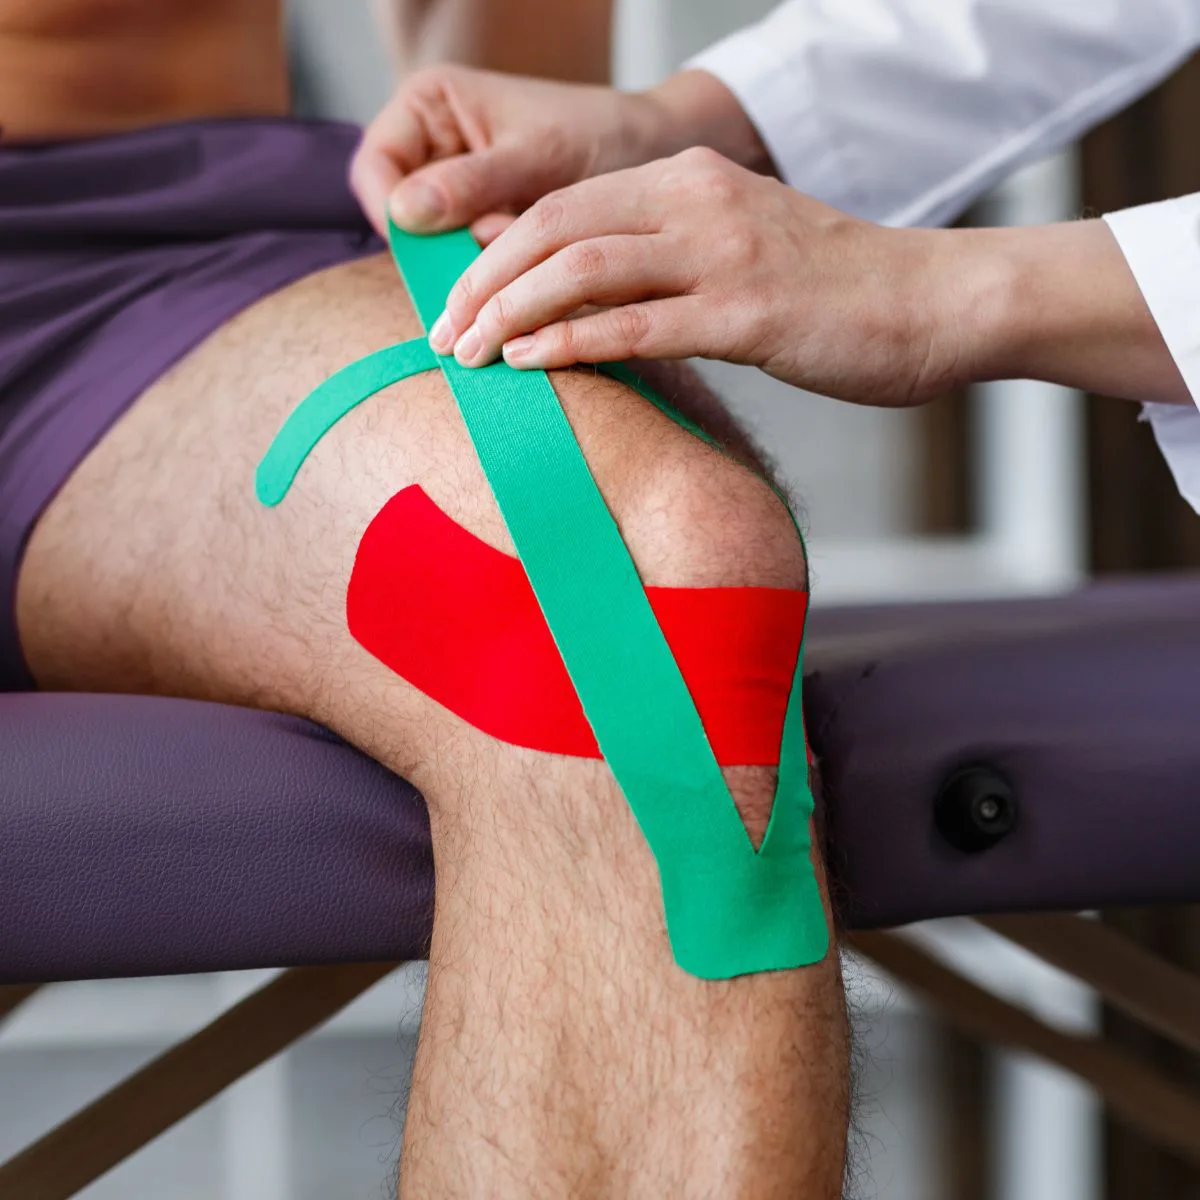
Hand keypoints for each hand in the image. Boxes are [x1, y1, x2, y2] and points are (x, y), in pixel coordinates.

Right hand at [350, 65, 770, 241]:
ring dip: (472, 266)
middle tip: (488, 264)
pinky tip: (532, 270)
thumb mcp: (536, 157)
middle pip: (401, 214)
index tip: (434, 254)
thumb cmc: (599, 135)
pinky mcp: (483, 222)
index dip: (396, 219)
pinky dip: (495, 272)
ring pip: (434, 244)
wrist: (651, 153)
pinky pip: (468, 257)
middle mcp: (433, 144)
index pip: (376, 170)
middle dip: (440, 250)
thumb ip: (472, 182)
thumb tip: (405, 213)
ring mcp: (455, 187)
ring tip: (520, 257)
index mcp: (429, 105)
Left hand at [433, 148, 960, 405]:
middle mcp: (698, 201)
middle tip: (443, 334)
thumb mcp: (742, 252)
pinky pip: (635, 324)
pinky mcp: (747, 312)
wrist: (936, 302)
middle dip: (484, 283)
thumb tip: (597, 311)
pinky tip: (530, 363)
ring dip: (512, 314)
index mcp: (691, 180)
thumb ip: (672, 263)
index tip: (460, 302)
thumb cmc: (837, 293)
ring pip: (583, 269)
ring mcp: (723, 253)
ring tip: (469, 354)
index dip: (497, 253)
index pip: (564, 204)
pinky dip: (571, 343)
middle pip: (555, 227)